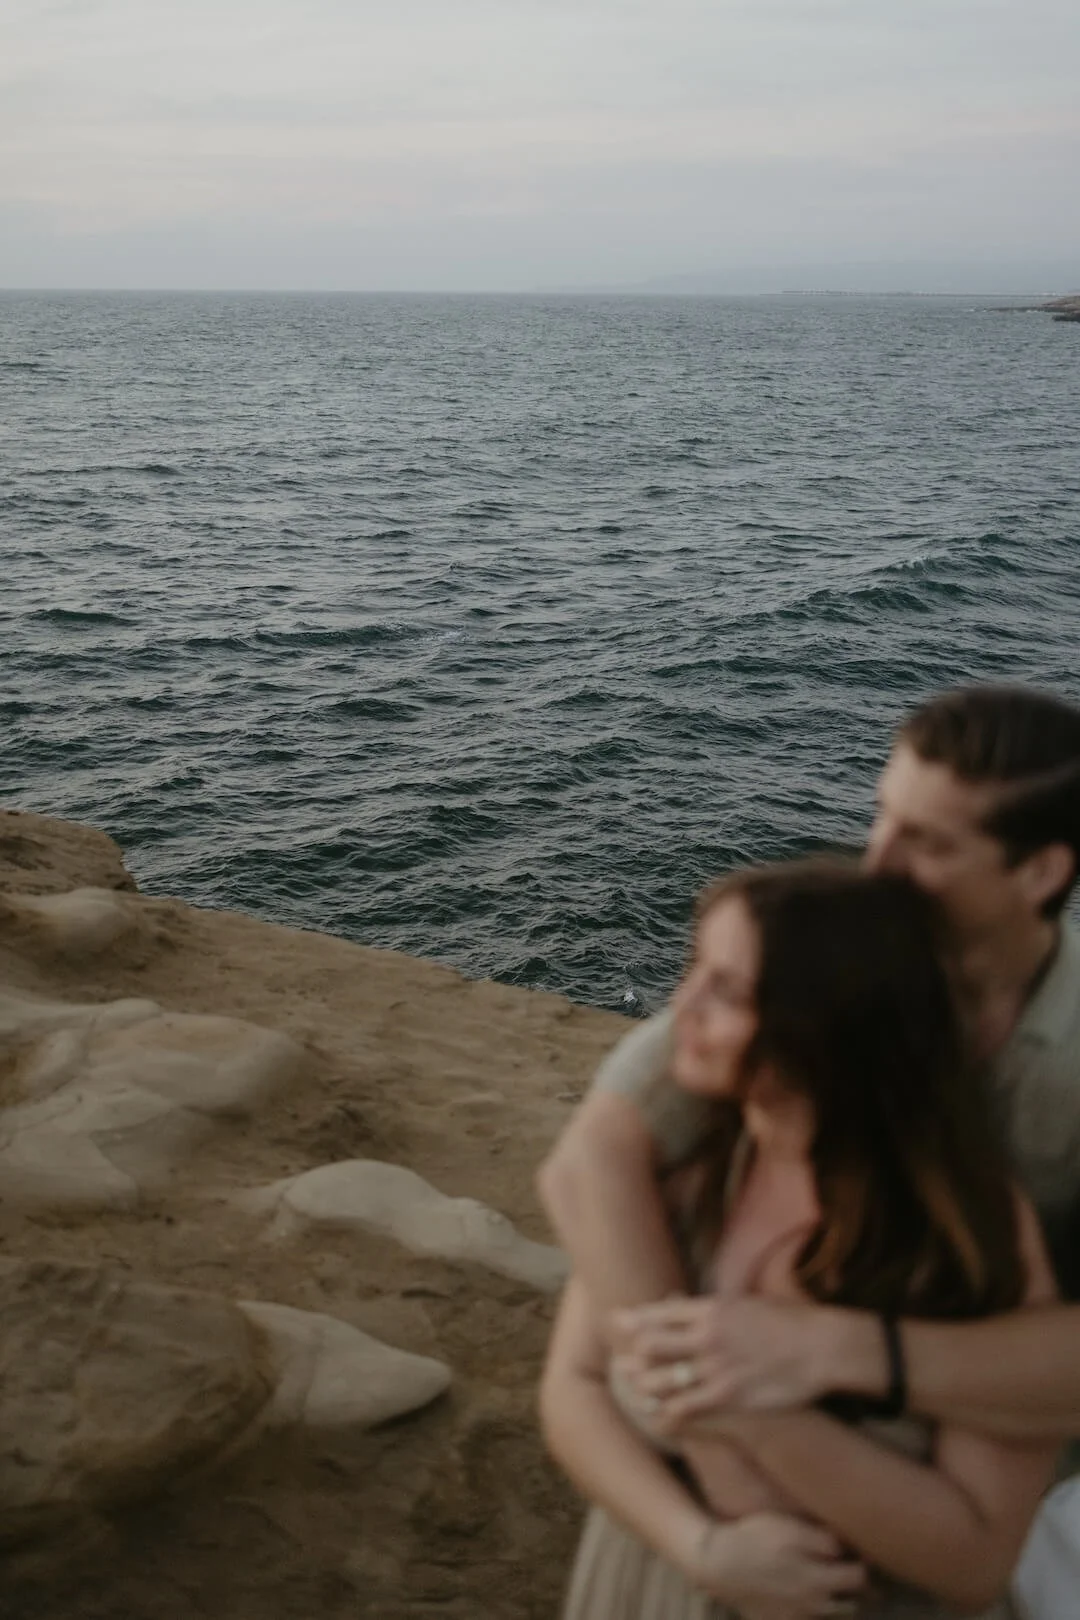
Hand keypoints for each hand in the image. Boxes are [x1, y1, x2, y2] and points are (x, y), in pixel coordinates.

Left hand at [610, 1296, 853, 1426]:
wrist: (820, 1346)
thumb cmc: (787, 1321)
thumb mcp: (745, 1302)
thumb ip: (714, 1309)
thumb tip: (688, 1309)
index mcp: (710, 1308)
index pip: (659, 1312)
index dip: (634, 1319)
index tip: (617, 1322)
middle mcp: (706, 1336)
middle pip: (652, 1345)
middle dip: (634, 1355)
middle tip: (623, 1363)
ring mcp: (715, 1368)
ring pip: (663, 1380)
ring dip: (645, 1387)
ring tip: (636, 1392)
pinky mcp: (728, 1396)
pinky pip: (686, 1408)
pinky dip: (667, 1414)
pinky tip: (659, 1418)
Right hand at [689, 1513, 865, 1619]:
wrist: (718, 1564)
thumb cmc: (755, 1538)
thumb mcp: (789, 1528)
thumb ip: (824, 1540)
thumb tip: (848, 1549)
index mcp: (819, 1581)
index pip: (860, 1579)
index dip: (863, 1564)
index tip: (859, 1553)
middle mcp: (813, 1606)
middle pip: (850, 1603)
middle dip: (855, 1588)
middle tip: (851, 1570)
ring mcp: (796, 1618)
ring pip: (830, 1614)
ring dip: (837, 1601)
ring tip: (832, 1583)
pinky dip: (813, 1610)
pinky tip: (805, 1595)